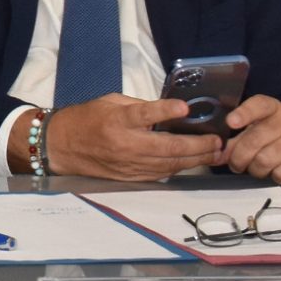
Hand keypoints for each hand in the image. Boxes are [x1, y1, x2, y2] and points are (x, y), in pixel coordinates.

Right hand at [43, 95, 224, 180]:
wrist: (62, 147)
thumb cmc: (86, 119)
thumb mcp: (109, 103)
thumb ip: (139, 107)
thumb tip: (169, 111)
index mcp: (116, 121)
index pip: (143, 115)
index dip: (164, 111)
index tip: (185, 107)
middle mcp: (125, 145)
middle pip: (168, 147)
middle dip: (198, 145)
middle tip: (218, 140)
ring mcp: (130, 164)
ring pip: (171, 164)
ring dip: (197, 159)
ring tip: (217, 152)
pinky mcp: (133, 177)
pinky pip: (164, 173)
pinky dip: (182, 167)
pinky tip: (196, 161)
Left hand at [221, 95, 280, 185]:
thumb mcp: (261, 131)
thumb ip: (238, 140)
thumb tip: (217, 155)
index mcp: (273, 109)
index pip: (259, 105)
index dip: (244, 113)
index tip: (231, 122)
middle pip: (253, 141)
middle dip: (239, 157)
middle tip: (236, 165)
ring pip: (264, 161)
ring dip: (255, 170)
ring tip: (258, 168)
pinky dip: (274, 177)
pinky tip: (278, 171)